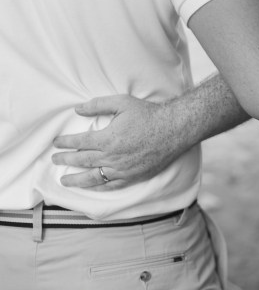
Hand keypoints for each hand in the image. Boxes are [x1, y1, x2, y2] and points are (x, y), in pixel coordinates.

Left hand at [52, 95, 180, 190]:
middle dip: (65, 160)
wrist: (174, 130)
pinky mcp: (134, 176)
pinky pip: (112, 185)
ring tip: (65, 181)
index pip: (79, 142)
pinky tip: (93, 187)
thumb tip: (78, 109)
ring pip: (94, 177)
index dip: (65, 143)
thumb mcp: (122, 102)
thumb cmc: (149, 114)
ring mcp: (123, 169)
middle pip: (82, 160)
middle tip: (55, 160)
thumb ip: (98, 105)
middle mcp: (112, 157)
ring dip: (77, 179)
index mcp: (107, 138)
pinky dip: (100, 187)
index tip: (56, 143)